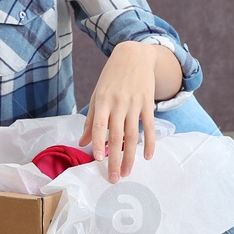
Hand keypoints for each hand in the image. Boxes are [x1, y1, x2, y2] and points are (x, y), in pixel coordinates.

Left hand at [78, 40, 159, 182]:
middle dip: (115, 159)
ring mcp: (135, 104)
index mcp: (102, 101)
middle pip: (116, 136)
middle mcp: (119, 104)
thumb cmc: (111, 77)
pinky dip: (150, 143)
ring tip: (127, 172)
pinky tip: (147, 157)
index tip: (97, 160)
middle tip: (113, 178)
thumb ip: (91, 120)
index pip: (99, 126)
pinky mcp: (148, 104)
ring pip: (133, 135)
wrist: (134, 55)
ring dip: (131, 156)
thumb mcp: (97, 94)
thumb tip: (83, 142)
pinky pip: (149, 127)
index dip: (98, 143)